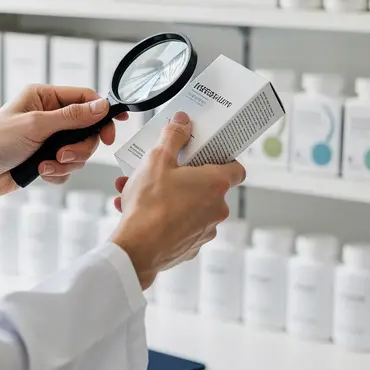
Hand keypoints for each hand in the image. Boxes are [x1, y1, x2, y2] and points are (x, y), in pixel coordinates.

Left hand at [0, 84, 126, 235]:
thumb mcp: (36, 125)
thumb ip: (72, 117)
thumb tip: (102, 106)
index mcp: (43, 97)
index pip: (83, 98)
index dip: (102, 112)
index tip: (115, 126)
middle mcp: (47, 116)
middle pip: (86, 129)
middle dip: (80, 146)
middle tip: (66, 155)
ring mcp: (46, 139)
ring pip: (78, 151)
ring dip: (67, 162)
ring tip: (47, 165)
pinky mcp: (44, 160)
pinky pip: (66, 168)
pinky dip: (57, 173)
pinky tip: (40, 173)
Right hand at [110, 111, 246, 289]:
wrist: (138, 249)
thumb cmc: (150, 204)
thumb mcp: (157, 159)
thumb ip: (173, 137)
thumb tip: (183, 121)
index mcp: (216, 184)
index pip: (235, 168)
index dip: (221, 159)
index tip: (204, 155)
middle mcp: (217, 209)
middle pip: (205, 186)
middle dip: (179, 177)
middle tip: (156, 172)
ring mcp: (205, 231)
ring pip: (187, 206)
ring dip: (165, 197)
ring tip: (133, 192)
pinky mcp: (190, 247)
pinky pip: (178, 226)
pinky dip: (162, 218)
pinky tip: (137, 213)